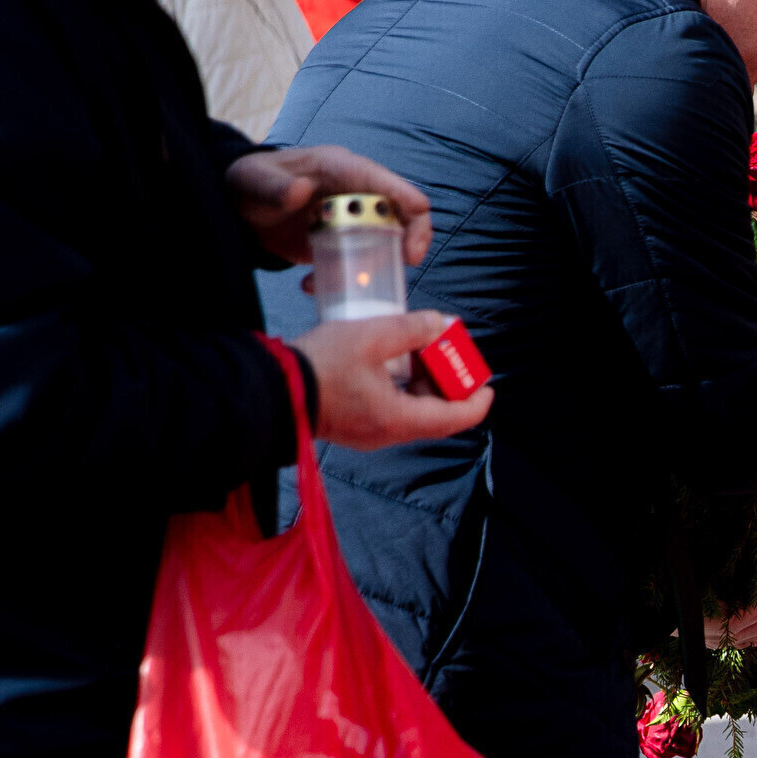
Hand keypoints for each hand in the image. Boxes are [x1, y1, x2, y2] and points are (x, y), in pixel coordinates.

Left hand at [226, 144, 434, 268]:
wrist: (238, 205)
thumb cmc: (251, 182)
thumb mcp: (256, 180)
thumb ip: (276, 186)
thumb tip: (302, 192)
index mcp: (344, 170)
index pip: (394, 188)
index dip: (413, 216)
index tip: (411, 250)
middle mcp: (356, 194)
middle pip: (402, 218)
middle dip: (407, 245)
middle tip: (399, 270)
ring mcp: (351, 219)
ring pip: (384, 245)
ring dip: (370, 269)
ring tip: (339, 283)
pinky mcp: (341, 242)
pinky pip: (357, 262)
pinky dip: (342, 279)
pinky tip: (311, 285)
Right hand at [292, 310, 494, 449]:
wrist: (269, 389)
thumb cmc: (318, 367)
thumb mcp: (370, 337)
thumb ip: (409, 329)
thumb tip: (438, 324)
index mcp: (399, 419)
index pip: (455, 419)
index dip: (477, 402)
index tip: (488, 384)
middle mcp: (388, 433)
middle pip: (435, 414)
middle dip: (448, 383)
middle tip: (448, 352)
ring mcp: (370, 432)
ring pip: (413, 411)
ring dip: (423, 382)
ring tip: (422, 348)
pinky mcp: (354, 425)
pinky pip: (391, 409)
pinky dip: (402, 387)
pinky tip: (393, 360)